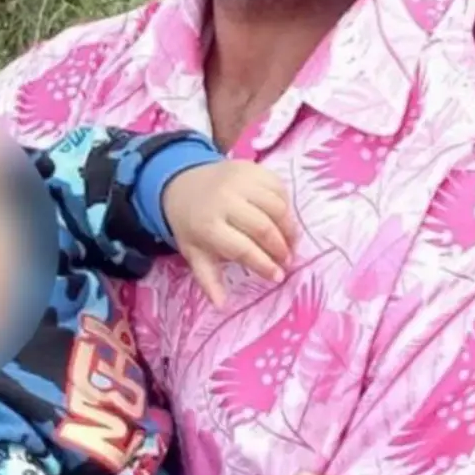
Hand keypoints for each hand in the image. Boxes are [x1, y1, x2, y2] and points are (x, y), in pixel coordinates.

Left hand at [162, 160, 295, 306]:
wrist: (182, 184)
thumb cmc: (192, 225)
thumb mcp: (194, 253)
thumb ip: (209, 280)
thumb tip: (222, 306)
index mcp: (207, 225)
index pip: (242, 248)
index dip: (263, 264)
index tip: (278, 277)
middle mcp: (224, 200)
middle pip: (263, 227)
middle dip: (280, 248)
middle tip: (288, 261)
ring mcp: (240, 180)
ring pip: (276, 207)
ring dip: (289, 228)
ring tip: (292, 243)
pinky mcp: (253, 168)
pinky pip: (280, 187)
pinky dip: (287, 206)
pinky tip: (286, 220)